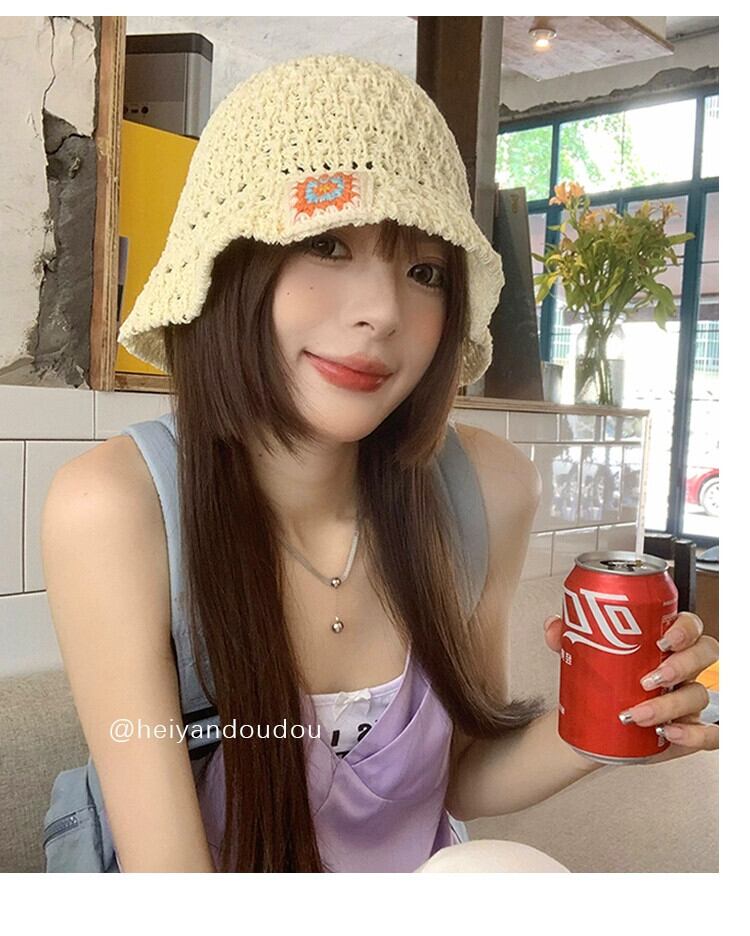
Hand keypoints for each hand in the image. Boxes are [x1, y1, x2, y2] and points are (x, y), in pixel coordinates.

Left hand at [543, 611, 718, 760]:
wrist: (594, 721)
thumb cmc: (601, 679)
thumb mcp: (582, 654)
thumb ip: (566, 636)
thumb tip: (554, 627)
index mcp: (664, 641)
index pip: (689, 624)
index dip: (684, 629)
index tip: (662, 639)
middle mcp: (683, 667)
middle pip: (704, 654)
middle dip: (681, 664)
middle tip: (648, 678)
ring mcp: (688, 699)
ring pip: (698, 695)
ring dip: (670, 705)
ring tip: (637, 713)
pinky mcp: (689, 730)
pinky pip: (708, 734)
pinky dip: (695, 735)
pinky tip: (669, 733)